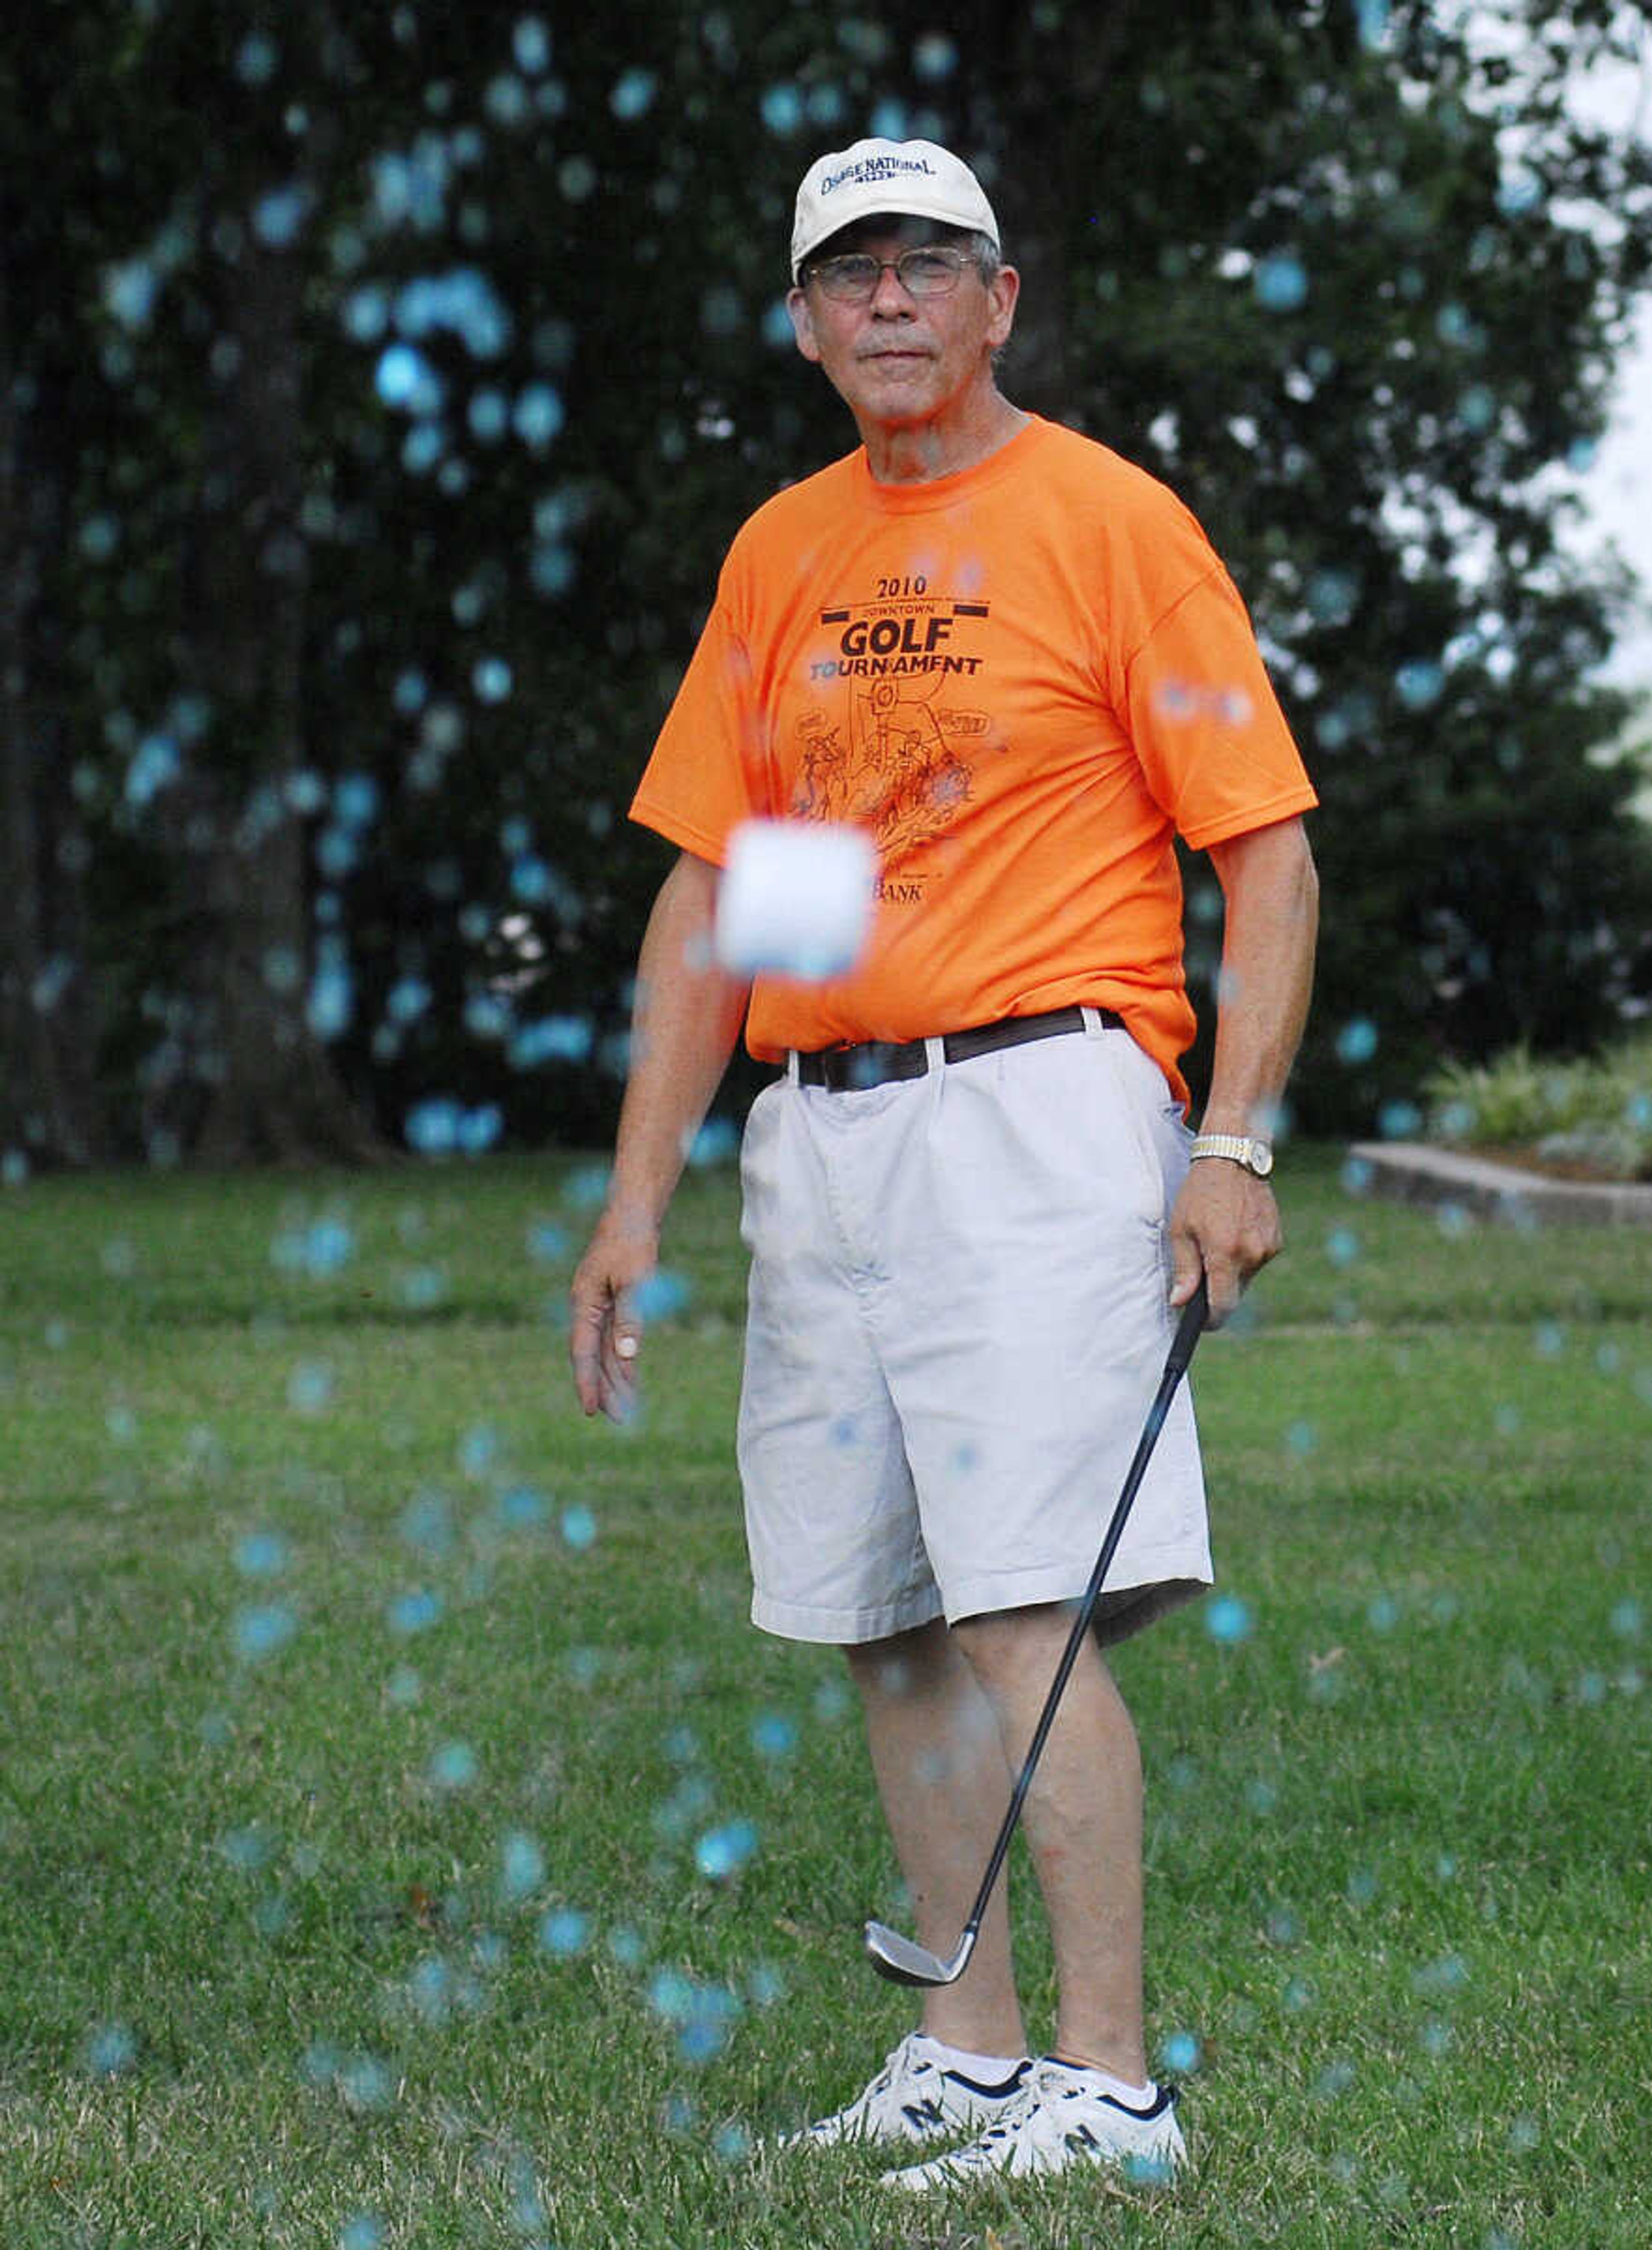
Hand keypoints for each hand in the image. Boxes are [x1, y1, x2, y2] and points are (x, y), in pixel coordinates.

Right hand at [568, 1211, 658, 1420]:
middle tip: (616, 1419)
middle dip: (603, 1388)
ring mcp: (597, 1306)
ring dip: (614, 1378)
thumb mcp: (635, 1280)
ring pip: (603, 1351)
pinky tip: (629, 1377)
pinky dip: (621, 1359)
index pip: (582, 1352)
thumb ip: (630, 1318)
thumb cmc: (631, 1242)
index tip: (591, 1409)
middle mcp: (586, 1307)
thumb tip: (627, 1355)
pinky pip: (613, 1338)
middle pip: (592, 1357)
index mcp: (583, 1302)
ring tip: (625, 1408)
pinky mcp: (611, 1302)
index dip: (587, 1382)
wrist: (631, 1214)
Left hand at [1166, 1160, 1282, 1327]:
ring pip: (1246, 1278)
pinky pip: (1256, 1261)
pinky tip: (1233, 1233)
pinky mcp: (1277, 1241)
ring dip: (1231, 1271)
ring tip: (1217, 1241)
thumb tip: (1179, 1302)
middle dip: (1217, 1290)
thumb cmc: (1201, 1193)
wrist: (1234, 1160)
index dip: (1210, 1320)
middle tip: (1202, 1267)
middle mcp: (1251, 1254)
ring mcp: (1268, 1248)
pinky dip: (1243, 1256)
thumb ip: (1184, 1269)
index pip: (1222, 1305)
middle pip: (1234, 1293)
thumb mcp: (1181, 1229)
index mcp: (1225, 1253)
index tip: (1201, 1323)